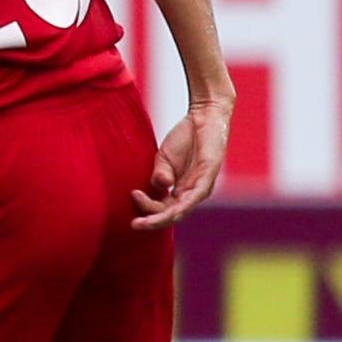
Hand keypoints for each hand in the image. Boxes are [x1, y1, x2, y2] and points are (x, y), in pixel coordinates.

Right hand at [133, 97, 231, 229]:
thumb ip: (160, 173)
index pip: (164, 209)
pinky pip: (196, 195)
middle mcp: (192, 193)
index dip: (147, 207)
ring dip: (164, 218)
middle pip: (172, 215)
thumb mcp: (164, 158)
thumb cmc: (185, 138)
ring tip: (145, 221)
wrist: (203, 116)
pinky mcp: (209, 175)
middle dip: (153, 222)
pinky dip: (184, 204)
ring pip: (182, 210)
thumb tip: (160, 185)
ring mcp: (201, 186)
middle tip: (134, 225)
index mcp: (180, 191)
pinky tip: (172, 210)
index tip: (133, 194)